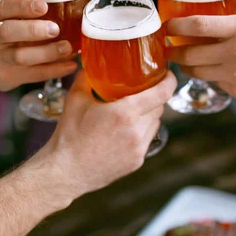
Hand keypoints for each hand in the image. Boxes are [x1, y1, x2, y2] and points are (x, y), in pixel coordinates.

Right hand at [0, 0, 76, 90]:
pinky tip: (71, 65)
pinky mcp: (9, 77)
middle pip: (7, 32)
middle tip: (55, 29)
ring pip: (21, 57)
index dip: (23, 6)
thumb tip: (67, 6)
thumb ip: (25, 12)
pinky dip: (55, 70)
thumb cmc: (4, 33)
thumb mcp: (5, 17)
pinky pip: (34, 74)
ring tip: (67, 47)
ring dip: (47, 52)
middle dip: (33, 30)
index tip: (43, 6)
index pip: (3, 7)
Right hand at [35, 70, 176, 206]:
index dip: (170, 81)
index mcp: (124, 113)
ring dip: (148, 115)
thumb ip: (86, 77)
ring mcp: (139, 149)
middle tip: (143, 91)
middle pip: (159, 108)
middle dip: (154, 98)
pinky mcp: (137, 161)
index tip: (168, 75)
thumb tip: (91, 63)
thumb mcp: (75, 99)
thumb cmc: (69, 136)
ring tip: (132, 112)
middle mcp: (136, 132)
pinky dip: (141, 132)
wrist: (66, 171)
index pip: (162, 93)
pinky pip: (147, 140)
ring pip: (155, 124)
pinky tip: (125, 131)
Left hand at [167, 0, 235, 118]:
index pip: (198, 25)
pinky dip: (209, 76)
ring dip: (188, 66)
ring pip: (197, 71)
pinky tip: (213, 71)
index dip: (176, 26)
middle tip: (170, 48)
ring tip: (186, 60)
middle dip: (175, 51)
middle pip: (190, 52)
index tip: (167, 26)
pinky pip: (213, 82)